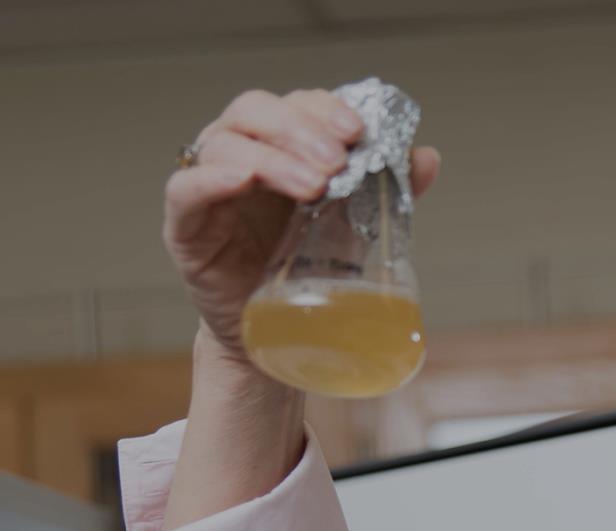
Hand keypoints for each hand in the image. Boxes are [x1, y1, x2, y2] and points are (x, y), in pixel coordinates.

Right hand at [163, 88, 440, 368]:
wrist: (286, 337)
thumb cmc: (315, 273)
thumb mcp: (358, 227)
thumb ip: (388, 190)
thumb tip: (426, 156)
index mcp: (282, 148)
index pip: (295, 105)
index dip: (324, 109)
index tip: (358, 131)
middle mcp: (242, 156)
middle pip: (255, 111)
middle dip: (301, 129)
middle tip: (337, 161)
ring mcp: (210, 189)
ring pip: (225, 144)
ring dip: (272, 157)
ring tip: (313, 186)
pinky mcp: (186, 227)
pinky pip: (185, 190)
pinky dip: (211, 178)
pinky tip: (241, 179)